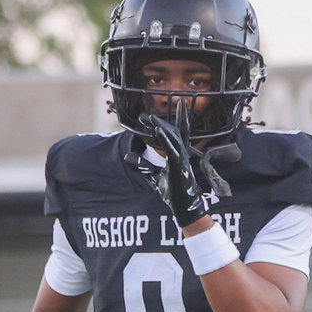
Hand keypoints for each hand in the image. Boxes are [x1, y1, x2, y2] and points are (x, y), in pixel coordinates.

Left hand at [140, 100, 208, 227]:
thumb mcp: (155, 175)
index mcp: (179, 154)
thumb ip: (143, 165)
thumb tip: (127, 157)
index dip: (181, 118)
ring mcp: (182, 160)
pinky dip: (165, 139)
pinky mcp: (179, 167)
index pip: (180, 132)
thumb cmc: (173, 192)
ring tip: (149, 119)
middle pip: (174, 132)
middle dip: (160, 122)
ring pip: (173, 138)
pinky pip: (172, 150)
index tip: (181, 103)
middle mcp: (182, 154)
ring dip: (161, 127)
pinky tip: (157, 131)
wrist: (185, 209)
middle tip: (145, 115)